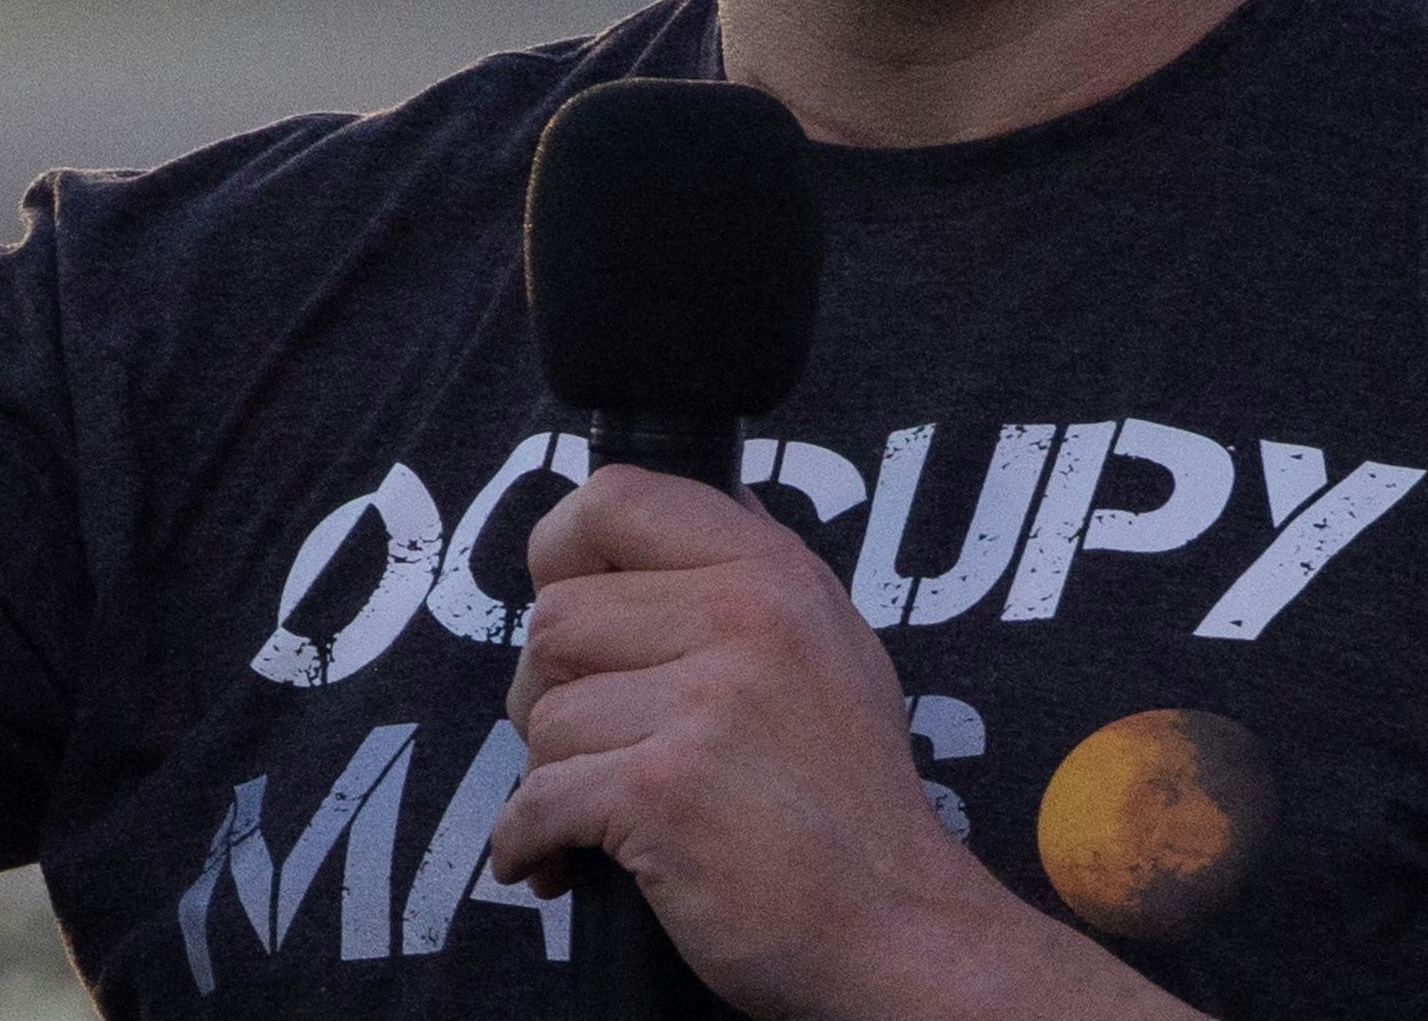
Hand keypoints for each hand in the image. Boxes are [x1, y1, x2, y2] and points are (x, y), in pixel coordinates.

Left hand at [483, 465, 1057, 1018]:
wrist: (900, 929)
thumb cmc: (853, 803)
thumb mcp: (833, 647)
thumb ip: (750, 578)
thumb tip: (659, 513)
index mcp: (775, 572)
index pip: (619, 498)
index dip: (562, 552)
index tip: (562, 604)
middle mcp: (745, 621)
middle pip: (557, 619)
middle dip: (545, 692)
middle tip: (583, 743)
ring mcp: (707, 706)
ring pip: (544, 714)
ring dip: (548, 775)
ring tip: (594, 812)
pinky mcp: (666, 791)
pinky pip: (538, 799)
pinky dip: (526, 840)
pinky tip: (550, 860)